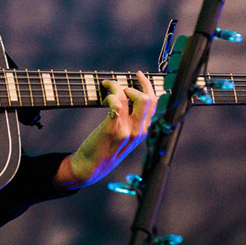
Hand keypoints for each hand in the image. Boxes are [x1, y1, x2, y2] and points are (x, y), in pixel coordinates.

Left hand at [55, 71, 157, 189]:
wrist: (90, 168)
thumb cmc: (105, 150)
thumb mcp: (126, 139)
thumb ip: (132, 123)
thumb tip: (129, 100)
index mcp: (143, 131)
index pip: (154, 103)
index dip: (147, 86)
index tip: (139, 76)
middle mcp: (138, 130)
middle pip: (148, 99)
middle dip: (138, 84)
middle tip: (123, 84)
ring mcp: (126, 130)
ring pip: (132, 97)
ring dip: (118, 86)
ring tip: (109, 87)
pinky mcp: (112, 129)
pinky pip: (116, 103)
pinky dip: (110, 94)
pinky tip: (103, 97)